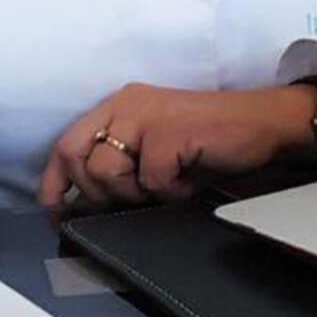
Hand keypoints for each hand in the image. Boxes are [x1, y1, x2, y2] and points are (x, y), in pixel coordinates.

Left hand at [37, 82, 316, 208]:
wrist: (261, 123)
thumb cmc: (210, 140)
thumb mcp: (155, 146)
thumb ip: (123, 162)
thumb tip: (86, 204)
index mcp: (120, 104)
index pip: (67, 142)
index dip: (55, 182)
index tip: (57, 212)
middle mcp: (126, 104)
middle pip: (76, 157)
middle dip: (95, 192)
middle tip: (132, 199)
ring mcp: (145, 115)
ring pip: (105, 172)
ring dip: (134, 193)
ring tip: (166, 185)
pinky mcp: (167, 132)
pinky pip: (149, 181)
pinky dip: (170, 192)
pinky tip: (189, 180)